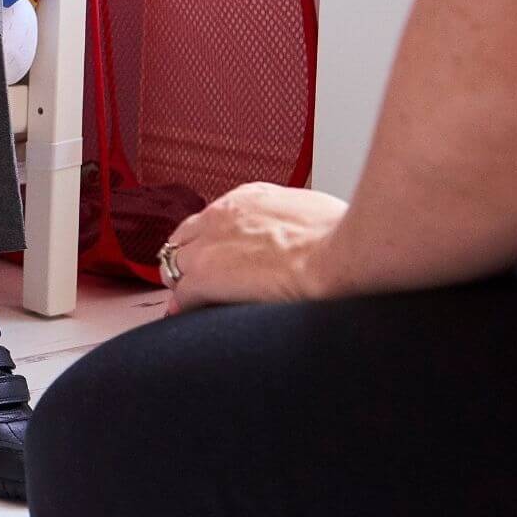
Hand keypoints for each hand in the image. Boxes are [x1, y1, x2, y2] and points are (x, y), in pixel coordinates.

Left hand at [164, 183, 348, 312]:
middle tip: (200, 282)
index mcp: (246, 199)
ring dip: (185, 283)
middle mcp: (219, 217)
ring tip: (195, 302)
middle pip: (184, 240)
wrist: (339, 255)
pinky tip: (190, 318)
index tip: (218, 256)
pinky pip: (181, 296)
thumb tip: (300, 232)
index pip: (210, 219)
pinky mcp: (205, 278)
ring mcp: (208, 248)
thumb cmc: (340, 236)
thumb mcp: (309, 209)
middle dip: (189, 260)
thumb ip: (289, 218)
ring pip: (176, 267)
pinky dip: (184, 308)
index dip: (211, 242)